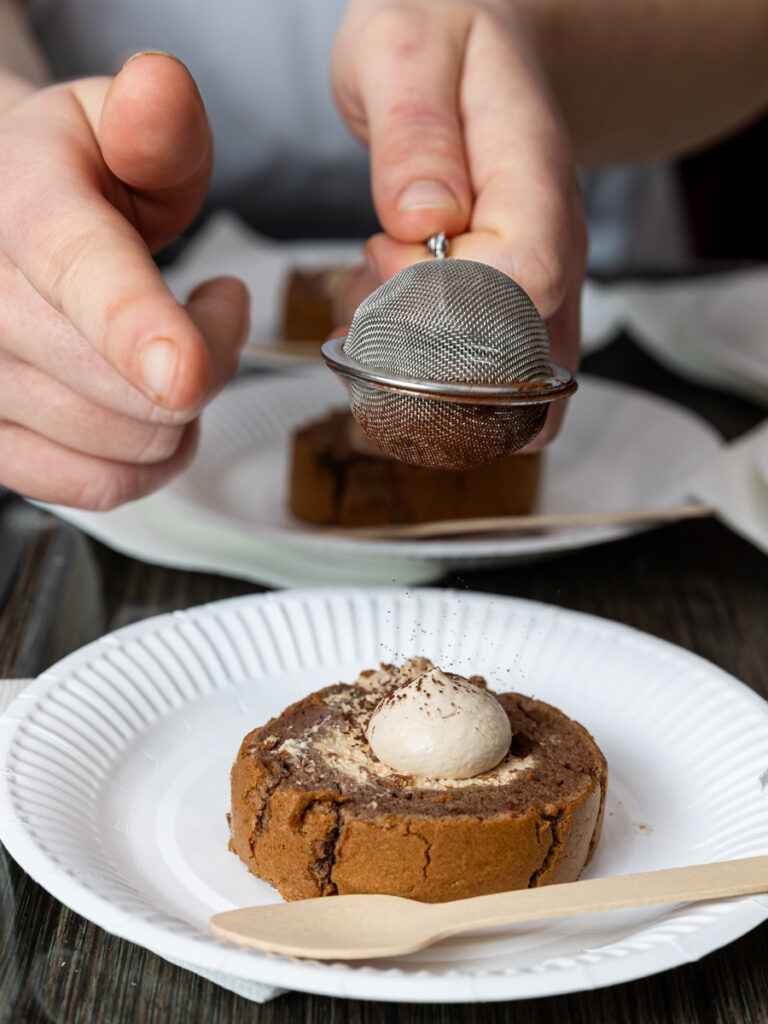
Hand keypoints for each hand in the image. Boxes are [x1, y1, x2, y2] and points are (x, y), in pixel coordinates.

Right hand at [0, 53, 248, 507]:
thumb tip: (158, 91)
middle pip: (128, 384)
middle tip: (213, 309)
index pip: (76, 271)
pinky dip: (150, 463)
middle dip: (206, 362)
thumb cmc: (75, 179)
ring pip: (124, 444)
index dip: (136, 327)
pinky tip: (155, 411)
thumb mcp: (119, 127)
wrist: (6, 222)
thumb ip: (157, 123)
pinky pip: (97, 487)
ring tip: (180, 352)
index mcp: (18, 205)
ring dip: (183, 412)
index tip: (185, 371)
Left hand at [331, 0, 585, 446]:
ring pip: (511, 392)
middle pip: (521, 357)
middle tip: (373, 277)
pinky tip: (378, 328)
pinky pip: (486, 381)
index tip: (387, 249)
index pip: (523, 278)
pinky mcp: (515, 310)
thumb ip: (415, 130)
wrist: (477, 38)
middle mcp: (553, 244)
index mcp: (535, 177)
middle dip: (425, 348)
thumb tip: (424, 220)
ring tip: (368, 308)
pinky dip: (424, 377)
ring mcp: (539, 286)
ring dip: (424, 379)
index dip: (445, 293)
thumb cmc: (440, 36)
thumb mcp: (403, 48)